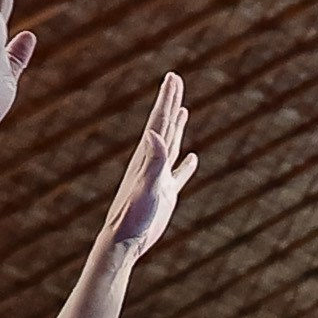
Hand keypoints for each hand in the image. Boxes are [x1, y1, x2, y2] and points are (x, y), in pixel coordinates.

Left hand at [103, 74, 197, 256]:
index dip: (167, 98)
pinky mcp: (165, 194)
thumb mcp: (145, 186)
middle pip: (164, 126)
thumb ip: (152, 160)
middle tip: (175, 80)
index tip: (172, 77)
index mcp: (146, 156)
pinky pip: (178, 174)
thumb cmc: (132, 215)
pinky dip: (186, 164)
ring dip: (177, 127)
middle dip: (170, 102)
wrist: (125, 240)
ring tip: (182, 110)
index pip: (160, 121)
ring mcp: (159, 178)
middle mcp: (152, 163)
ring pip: (171, 145)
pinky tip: (192, 158)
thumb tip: (153, 132)